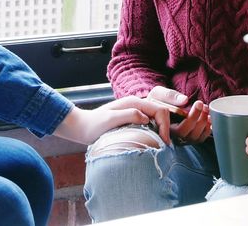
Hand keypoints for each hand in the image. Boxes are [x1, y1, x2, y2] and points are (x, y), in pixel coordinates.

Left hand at [53, 95, 172, 144]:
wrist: (81, 127)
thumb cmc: (93, 125)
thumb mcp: (110, 120)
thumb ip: (128, 115)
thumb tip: (147, 118)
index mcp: (134, 102)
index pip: (159, 110)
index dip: (165, 125)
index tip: (163, 142)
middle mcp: (136, 104)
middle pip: (161, 113)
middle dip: (166, 127)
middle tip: (165, 146)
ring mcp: (135, 111)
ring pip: (157, 118)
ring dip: (162, 130)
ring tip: (162, 145)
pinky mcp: (133, 119)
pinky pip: (150, 123)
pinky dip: (155, 131)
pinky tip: (154, 142)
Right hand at [145, 86, 208, 143]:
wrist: (154, 105)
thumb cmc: (156, 100)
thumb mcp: (158, 94)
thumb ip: (169, 96)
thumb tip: (185, 100)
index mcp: (164, 128)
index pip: (180, 130)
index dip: (192, 118)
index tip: (198, 103)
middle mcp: (173, 136)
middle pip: (189, 135)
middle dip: (200, 119)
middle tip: (203, 104)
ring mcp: (181, 138)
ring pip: (196, 138)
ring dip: (205, 124)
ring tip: (206, 109)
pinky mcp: (187, 136)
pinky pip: (200, 139)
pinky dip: (207, 130)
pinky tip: (209, 118)